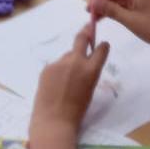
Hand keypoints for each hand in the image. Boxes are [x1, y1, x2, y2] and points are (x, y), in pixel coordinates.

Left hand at [31, 23, 109, 137]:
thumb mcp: (90, 89)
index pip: (101, 48)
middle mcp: (76, 62)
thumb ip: (89, 73)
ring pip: (67, 55)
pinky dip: (57, 72)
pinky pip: (56, 65)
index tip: (101, 45)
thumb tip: (84, 63)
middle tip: (88, 28)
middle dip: (86, 32)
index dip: (102, 46)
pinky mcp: (47, 67)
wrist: (53, 120)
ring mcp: (60, 63)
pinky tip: (55, 85)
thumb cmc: (76, 111)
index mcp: (91, 70)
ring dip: (69, 62)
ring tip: (65, 80)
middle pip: (81, 38)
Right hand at [89, 0, 149, 53]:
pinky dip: (111, 11)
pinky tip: (102, 19)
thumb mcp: (130, 19)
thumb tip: (92, 2)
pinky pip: (121, 7)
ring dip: (104, 3)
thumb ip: (110, 10)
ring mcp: (138, 1)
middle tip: (88, 7)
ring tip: (92, 15)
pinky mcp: (139, 11)